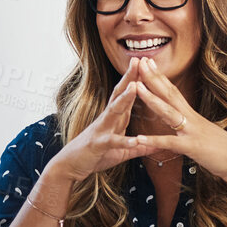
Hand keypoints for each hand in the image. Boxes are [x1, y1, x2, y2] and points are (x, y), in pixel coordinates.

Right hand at [48, 59, 156, 182]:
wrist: (71, 166)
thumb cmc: (94, 155)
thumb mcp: (121, 152)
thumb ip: (138, 148)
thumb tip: (155, 145)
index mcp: (114, 118)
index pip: (126, 95)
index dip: (136, 79)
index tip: (146, 64)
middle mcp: (107, 119)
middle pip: (119, 95)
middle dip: (130, 78)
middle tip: (138, 60)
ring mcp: (102, 130)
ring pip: (115, 111)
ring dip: (125, 99)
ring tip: (136, 86)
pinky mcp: (98, 145)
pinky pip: (113, 142)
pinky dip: (125, 141)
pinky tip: (136, 139)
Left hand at [126, 58, 226, 196]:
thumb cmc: (226, 151)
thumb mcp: (205, 135)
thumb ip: (193, 129)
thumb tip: (185, 126)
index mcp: (193, 116)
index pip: (174, 92)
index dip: (160, 77)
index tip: (149, 63)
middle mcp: (192, 119)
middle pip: (170, 94)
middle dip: (153, 77)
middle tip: (140, 61)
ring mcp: (191, 132)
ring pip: (168, 112)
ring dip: (151, 99)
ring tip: (135, 87)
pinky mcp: (192, 147)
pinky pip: (169, 143)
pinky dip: (153, 140)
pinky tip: (138, 138)